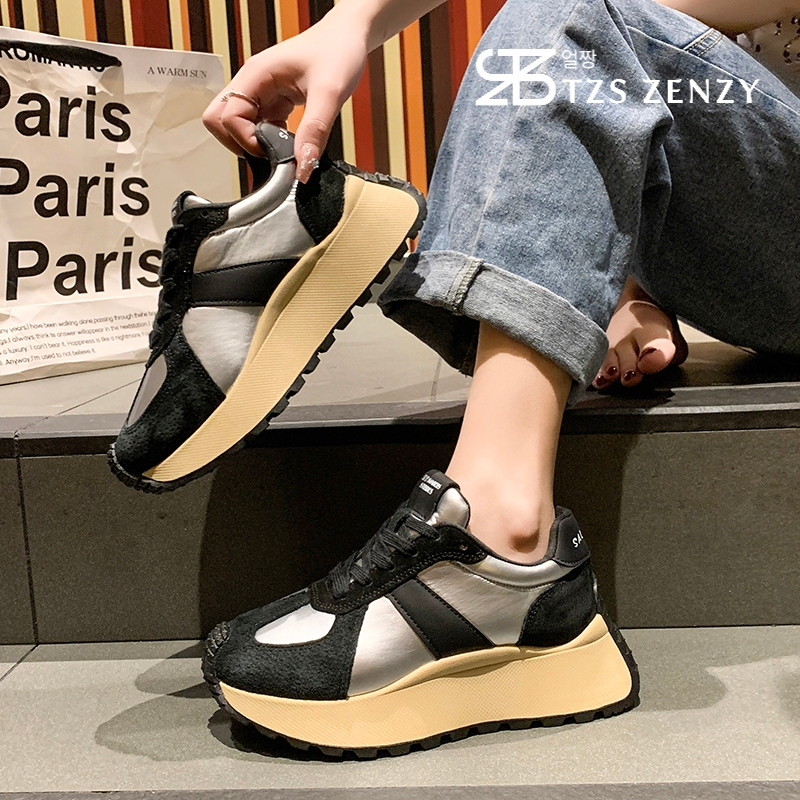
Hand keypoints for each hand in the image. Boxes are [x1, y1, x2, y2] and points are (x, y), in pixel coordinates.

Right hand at [202, 12, 368, 181]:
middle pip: (219, 120)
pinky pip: (257, 127)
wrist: (350, 37)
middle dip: (239, 143)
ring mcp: (260, 93)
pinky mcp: (273, 102)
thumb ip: (315, 131)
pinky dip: (268, 141)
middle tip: (269, 152)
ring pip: (236, 126)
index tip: (271, 150)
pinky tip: (289, 141)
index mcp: (256, 74)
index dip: (244, 139)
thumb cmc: (339, 51)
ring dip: (254, 143)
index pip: (227, 115)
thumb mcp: (330, 93)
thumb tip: (303, 167)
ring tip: (283, 146)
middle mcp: (253, 83)